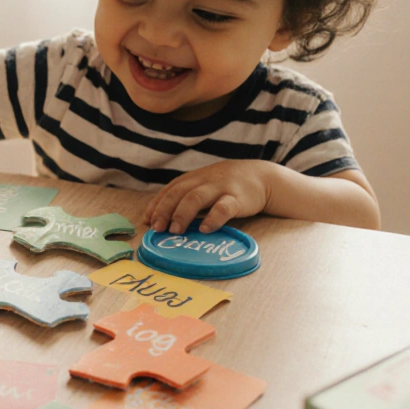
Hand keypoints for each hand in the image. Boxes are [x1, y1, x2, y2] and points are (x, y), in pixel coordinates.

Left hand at [142, 160, 275, 233]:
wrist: (262, 177)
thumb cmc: (227, 186)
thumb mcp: (204, 186)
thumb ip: (185, 199)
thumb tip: (158, 219)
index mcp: (194, 178)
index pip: (170, 189)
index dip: (156, 205)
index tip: (147, 221)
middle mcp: (204, 180)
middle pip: (178, 193)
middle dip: (164, 210)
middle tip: (157, 229)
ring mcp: (221, 188)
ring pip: (196, 197)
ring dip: (182, 214)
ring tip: (175, 231)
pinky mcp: (238, 198)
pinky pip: (224, 208)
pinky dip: (212, 219)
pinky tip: (205, 230)